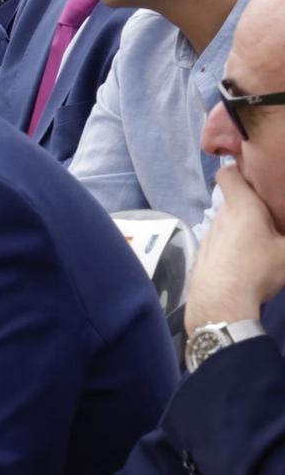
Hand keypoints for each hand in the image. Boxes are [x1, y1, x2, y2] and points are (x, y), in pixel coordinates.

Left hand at [186, 161, 284, 331]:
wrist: (220, 305)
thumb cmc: (258, 271)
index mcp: (241, 206)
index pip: (228, 173)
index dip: (239, 169)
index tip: (256, 176)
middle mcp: (220, 217)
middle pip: (233, 201)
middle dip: (251, 204)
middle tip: (272, 215)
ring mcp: (208, 236)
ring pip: (226, 223)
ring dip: (241, 226)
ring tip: (260, 240)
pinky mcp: (202, 255)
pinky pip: (219, 242)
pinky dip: (231, 244)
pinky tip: (243, 260)